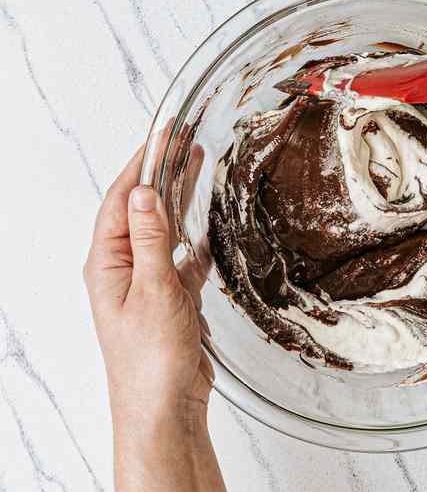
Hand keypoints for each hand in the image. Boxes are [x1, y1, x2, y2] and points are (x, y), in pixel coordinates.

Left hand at [84, 145, 224, 491]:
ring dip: (178, 197)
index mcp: (107, 264)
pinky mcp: (168, 298)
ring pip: (161, 228)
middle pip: (140, 208)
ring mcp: (144, 283)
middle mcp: (122, 269)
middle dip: (160, 171)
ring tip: (197, 164)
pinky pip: (180, 256)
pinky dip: (194, 236)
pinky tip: (207, 224)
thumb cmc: (149, 359)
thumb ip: (150, 240)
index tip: (163, 134)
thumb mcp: (152, 290)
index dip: (142, 163)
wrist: (163, 405)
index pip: (122, 199)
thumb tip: (144, 193)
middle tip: (184, 138)